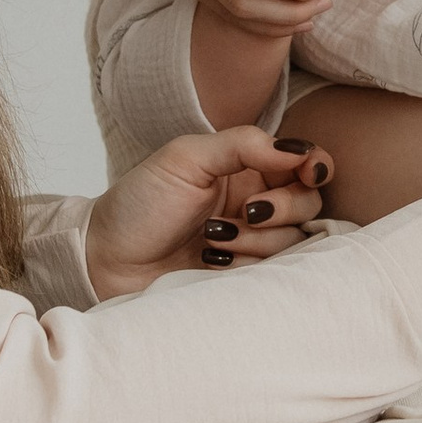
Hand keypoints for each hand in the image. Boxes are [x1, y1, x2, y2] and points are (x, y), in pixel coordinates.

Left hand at [82, 127, 335, 299]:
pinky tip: (210, 261)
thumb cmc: (139, 204)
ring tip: (211, 240)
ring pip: (292, 241)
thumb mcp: (185, 158)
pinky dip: (245, 266)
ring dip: (255, 240)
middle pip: (308, 204)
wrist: (106, 261)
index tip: (308, 171)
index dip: (315, 165)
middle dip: (283, 208)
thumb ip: (243, 144)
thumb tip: (296, 149)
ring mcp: (252, 243)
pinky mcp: (244, 278)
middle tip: (247, 212)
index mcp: (246, 169)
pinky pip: (273, 274)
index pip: (303, 162)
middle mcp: (255, 204)